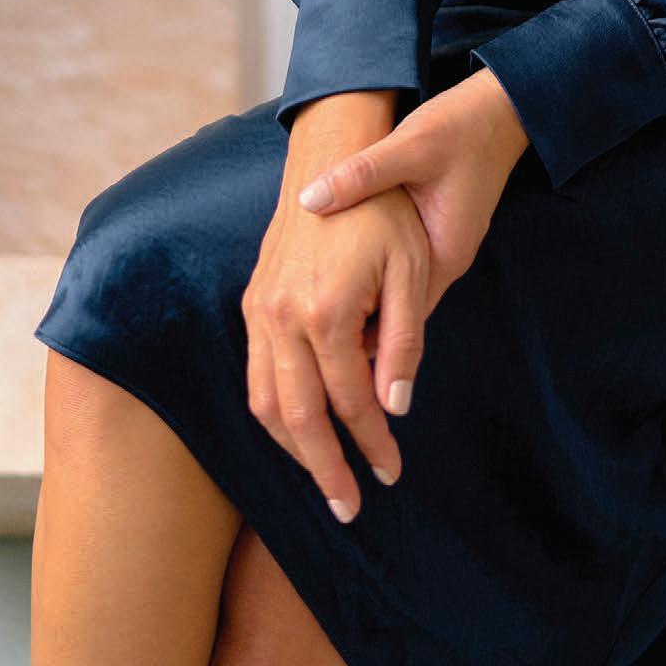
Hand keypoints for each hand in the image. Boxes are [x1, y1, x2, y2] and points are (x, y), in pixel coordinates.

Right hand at [243, 136, 429, 522]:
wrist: (333, 156)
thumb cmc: (385, 212)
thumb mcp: (413, 270)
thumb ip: (405, 340)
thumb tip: (394, 406)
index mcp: (327, 311)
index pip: (350, 401)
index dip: (373, 444)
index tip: (391, 472)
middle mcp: (282, 317)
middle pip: (298, 417)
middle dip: (324, 469)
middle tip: (349, 508)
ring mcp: (259, 310)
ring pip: (265, 403)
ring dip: (293, 449)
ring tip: (324, 479)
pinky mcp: (251, 301)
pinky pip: (254, 374)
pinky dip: (272, 413)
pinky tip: (298, 428)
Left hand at [297, 67, 528, 317]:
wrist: (500, 109)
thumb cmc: (461, 127)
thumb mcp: (411, 145)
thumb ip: (363, 173)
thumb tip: (308, 200)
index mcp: (444, 254)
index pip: (399, 322)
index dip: (357, 334)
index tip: (313, 335)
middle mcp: (446, 260)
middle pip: (396, 314)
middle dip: (355, 320)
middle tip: (303, 320)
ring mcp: (442, 247)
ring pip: (397, 292)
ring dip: (363, 295)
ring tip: (313, 292)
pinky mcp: (436, 231)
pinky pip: (401, 267)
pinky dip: (373, 270)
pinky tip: (341, 257)